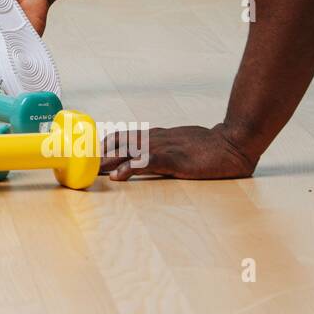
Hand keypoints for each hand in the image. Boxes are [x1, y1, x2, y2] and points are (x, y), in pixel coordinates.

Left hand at [99, 124, 258, 180]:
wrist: (233, 143)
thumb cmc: (208, 146)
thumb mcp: (179, 144)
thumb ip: (162, 149)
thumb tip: (144, 158)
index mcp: (156, 136)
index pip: (122, 136)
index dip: (104, 146)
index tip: (89, 156)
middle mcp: (155, 139)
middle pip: (118, 143)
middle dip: (98, 154)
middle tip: (81, 164)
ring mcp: (163, 148)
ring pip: (127, 151)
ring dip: (107, 162)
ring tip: (90, 170)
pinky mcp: (174, 159)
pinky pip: (147, 162)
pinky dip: (130, 168)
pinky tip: (119, 176)